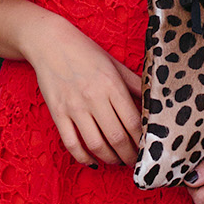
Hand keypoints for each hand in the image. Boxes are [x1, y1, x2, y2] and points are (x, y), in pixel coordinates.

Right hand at [27, 18, 141, 166]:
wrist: (49, 42)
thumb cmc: (85, 52)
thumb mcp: (114, 64)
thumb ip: (134, 84)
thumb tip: (154, 101)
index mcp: (112, 84)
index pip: (133, 121)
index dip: (143, 140)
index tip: (146, 147)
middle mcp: (94, 97)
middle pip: (117, 137)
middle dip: (129, 155)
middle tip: (134, 161)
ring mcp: (74, 107)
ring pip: (96, 144)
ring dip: (110, 158)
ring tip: (117, 160)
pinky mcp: (57, 113)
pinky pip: (71, 143)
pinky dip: (83, 157)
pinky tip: (92, 160)